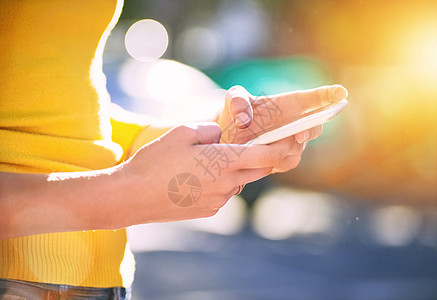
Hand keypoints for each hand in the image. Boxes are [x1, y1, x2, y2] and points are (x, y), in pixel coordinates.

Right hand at [119, 122, 295, 223]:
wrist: (131, 197)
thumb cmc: (154, 161)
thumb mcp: (181, 133)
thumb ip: (210, 130)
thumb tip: (221, 136)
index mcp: (223, 162)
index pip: (266, 156)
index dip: (283, 147)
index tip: (293, 139)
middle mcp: (226, 184)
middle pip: (258, 171)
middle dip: (264, 158)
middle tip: (259, 145)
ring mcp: (218, 201)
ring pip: (239, 182)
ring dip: (236, 170)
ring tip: (212, 160)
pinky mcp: (207, 211)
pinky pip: (224, 193)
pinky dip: (221, 182)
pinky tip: (198, 177)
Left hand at [216, 85, 347, 172]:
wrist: (227, 138)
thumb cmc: (235, 113)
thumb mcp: (233, 99)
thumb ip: (237, 102)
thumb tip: (245, 121)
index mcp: (289, 104)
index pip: (314, 99)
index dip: (329, 95)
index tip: (341, 93)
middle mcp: (295, 123)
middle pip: (315, 126)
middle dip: (310, 130)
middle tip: (298, 135)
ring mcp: (291, 143)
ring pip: (299, 148)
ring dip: (286, 149)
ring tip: (264, 146)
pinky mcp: (283, 159)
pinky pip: (287, 162)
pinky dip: (276, 161)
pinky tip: (261, 157)